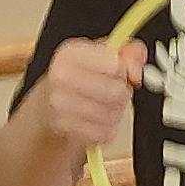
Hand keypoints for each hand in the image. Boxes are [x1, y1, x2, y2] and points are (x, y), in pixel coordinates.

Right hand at [29, 35, 137, 150]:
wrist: (47, 105)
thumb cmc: (77, 77)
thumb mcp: (100, 55)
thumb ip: (127, 53)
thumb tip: (138, 68)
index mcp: (70, 53)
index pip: (115, 63)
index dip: (125, 70)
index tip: (120, 71)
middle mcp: (60, 76)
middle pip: (116, 91)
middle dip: (122, 93)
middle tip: (114, 90)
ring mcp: (60, 104)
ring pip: (112, 113)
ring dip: (116, 112)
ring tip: (104, 104)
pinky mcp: (65, 128)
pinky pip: (104, 132)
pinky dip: (107, 128)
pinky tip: (97, 119)